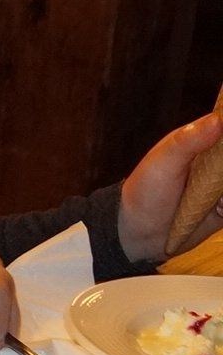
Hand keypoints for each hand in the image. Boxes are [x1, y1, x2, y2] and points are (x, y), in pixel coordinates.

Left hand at [118, 111, 222, 260]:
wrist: (140, 235)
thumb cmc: (146, 191)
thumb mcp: (164, 163)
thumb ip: (188, 141)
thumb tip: (218, 119)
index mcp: (199, 142)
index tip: (219, 157)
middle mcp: (214, 162)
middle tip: (216, 183)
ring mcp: (219, 185)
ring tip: (218, 202)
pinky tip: (219, 211)